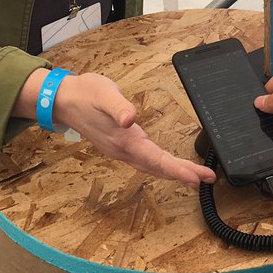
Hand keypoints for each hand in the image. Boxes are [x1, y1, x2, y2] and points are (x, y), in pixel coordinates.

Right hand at [53, 72, 215, 187]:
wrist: (63, 100)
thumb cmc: (85, 94)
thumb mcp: (103, 94)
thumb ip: (118, 107)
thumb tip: (130, 119)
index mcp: (123, 140)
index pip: (156, 159)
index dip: (177, 170)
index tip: (197, 177)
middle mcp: (123, 150)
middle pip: (158, 167)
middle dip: (183, 174)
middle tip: (208, 178)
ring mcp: (121, 150)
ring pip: (152, 166)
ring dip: (174, 172)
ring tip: (196, 176)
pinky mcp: (120, 145)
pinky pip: (146, 161)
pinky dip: (162, 166)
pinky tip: (169, 166)